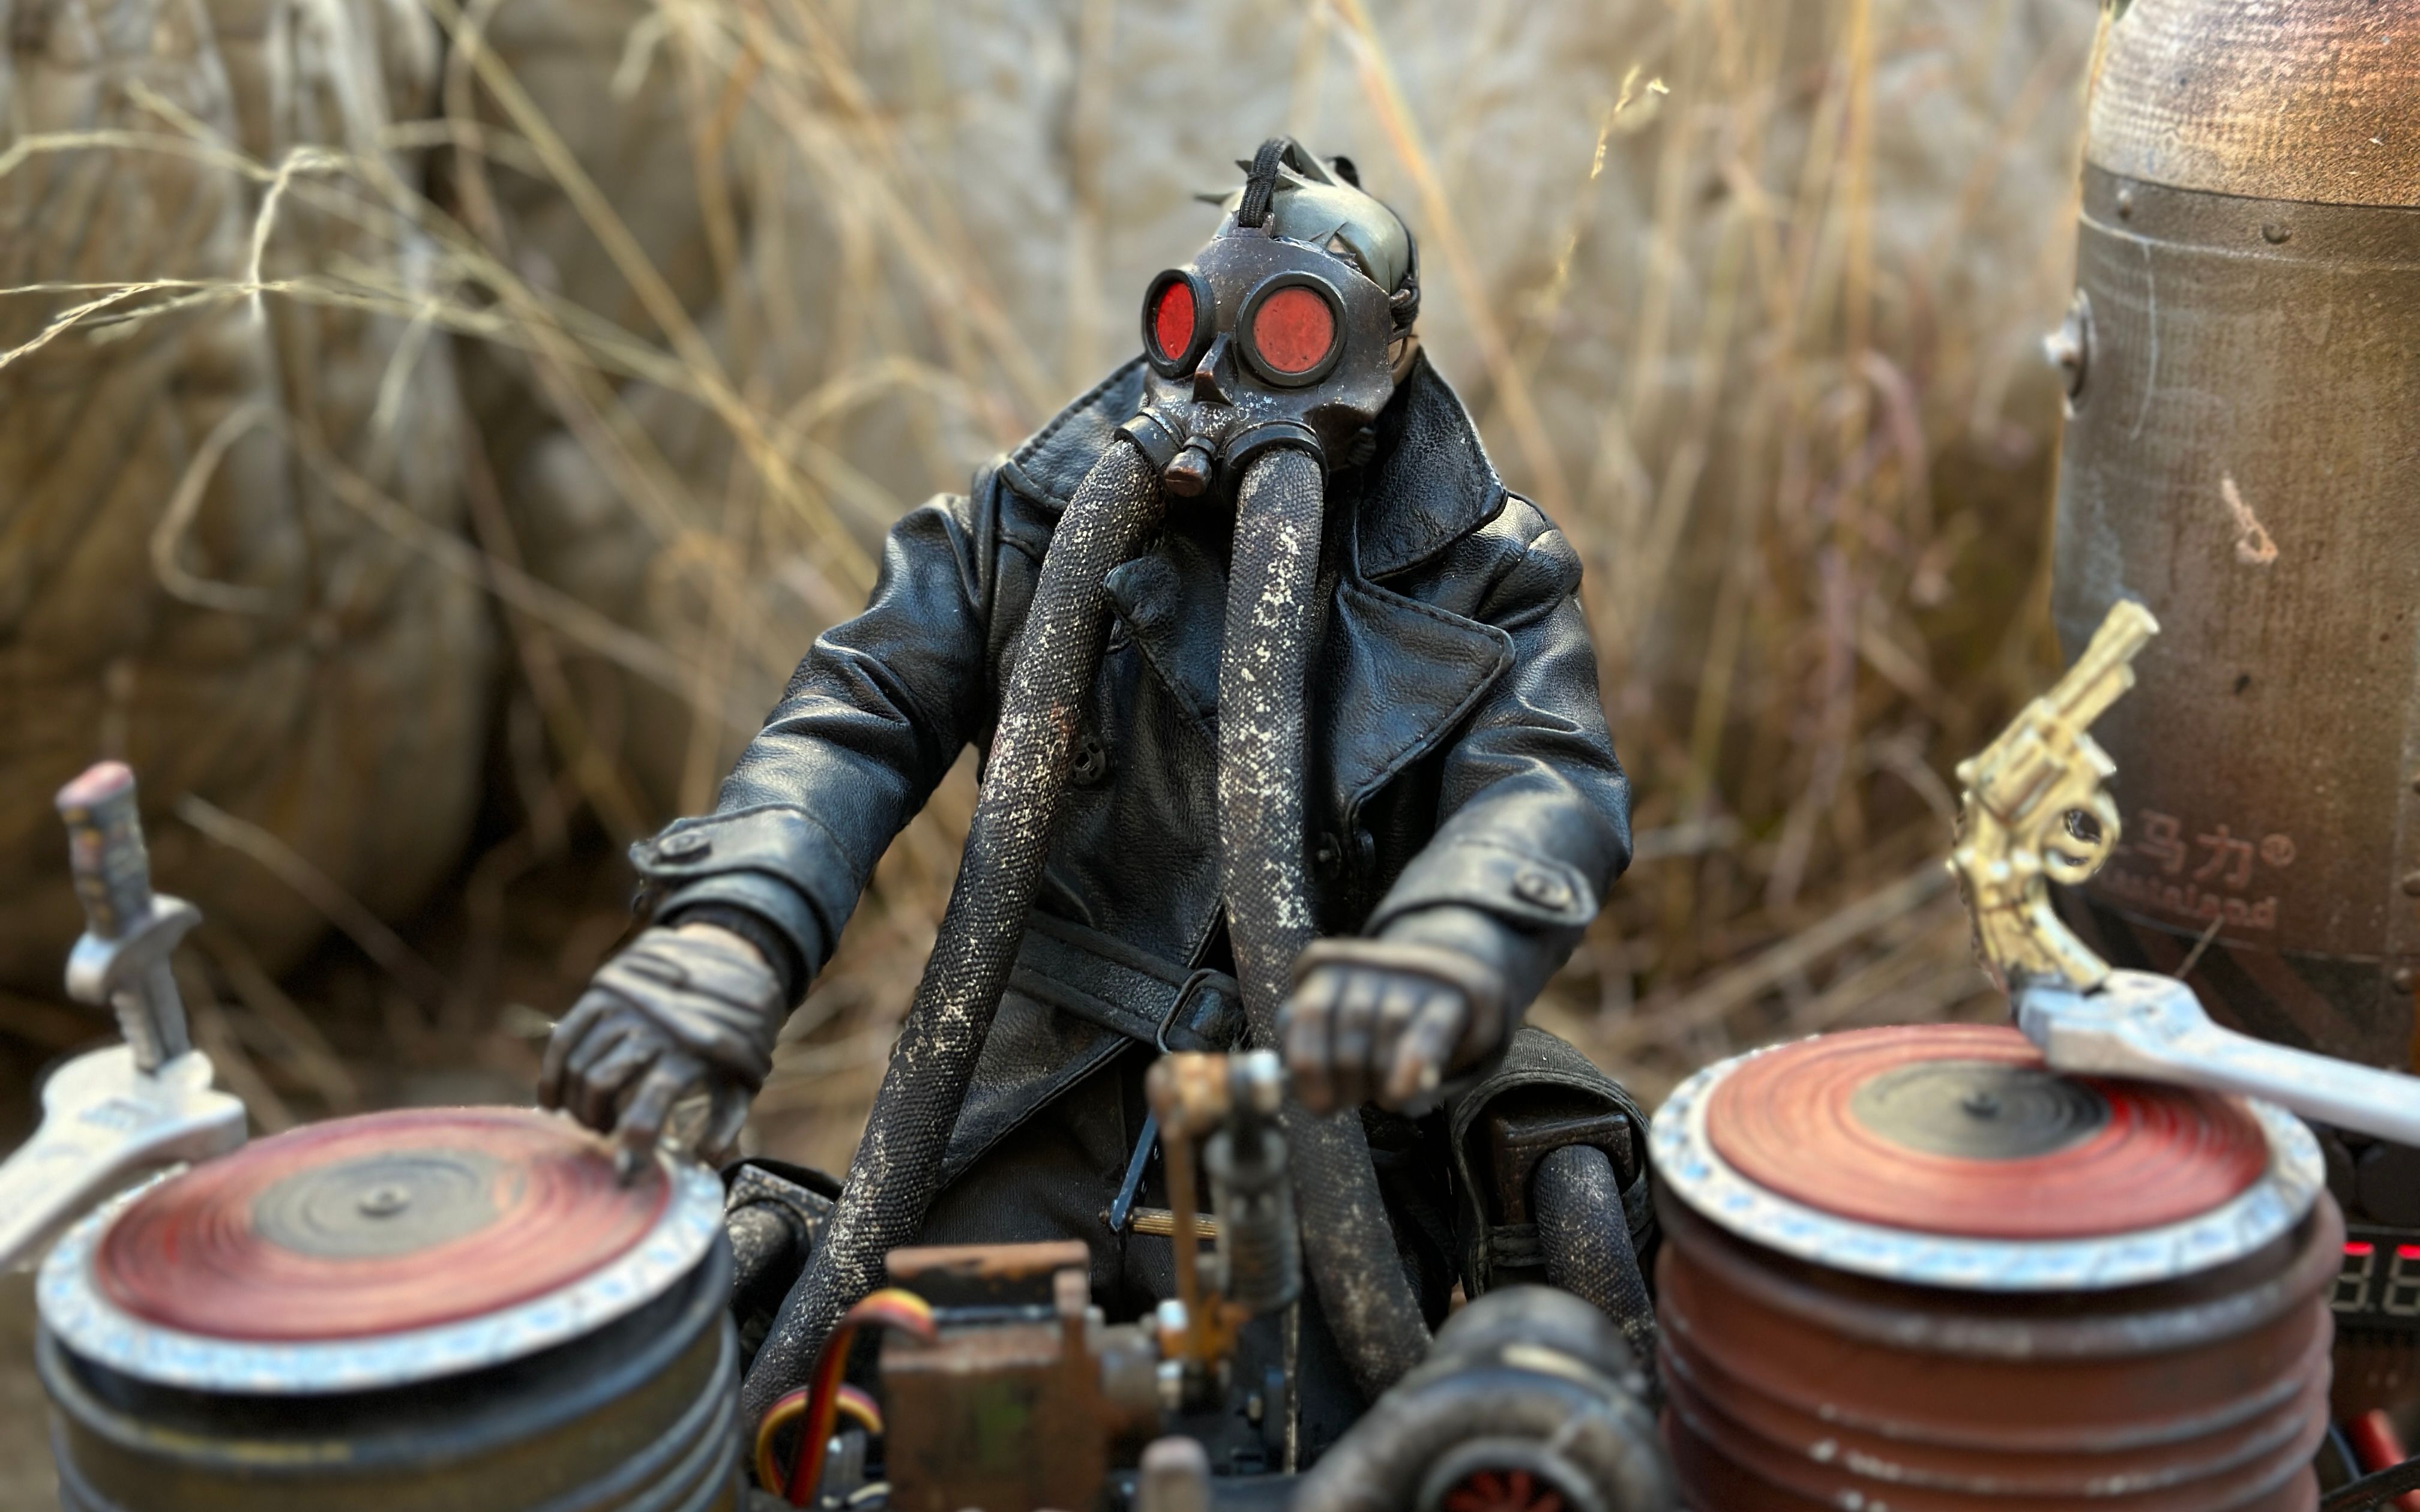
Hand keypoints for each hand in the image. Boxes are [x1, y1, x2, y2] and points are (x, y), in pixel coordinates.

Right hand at [539, 923, 785, 1175]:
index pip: (648, 1110)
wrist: (727, 966)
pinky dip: (552, 1073)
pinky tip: (552, 1101)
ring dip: (577, 1103)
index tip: (625, 1175)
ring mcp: (622, 1008)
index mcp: (685, 1056)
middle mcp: (649, 1030)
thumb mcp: (741, 1079)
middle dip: (596, 1121)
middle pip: (599, 1086)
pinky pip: (564, 1038)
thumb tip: (706, 1160)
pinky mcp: (601, 993)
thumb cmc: (732, 1038)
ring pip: (579, 1065)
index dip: (632, 1148)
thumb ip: (726, 1124)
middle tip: (606, 1135)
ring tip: (592, 1119)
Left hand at [1278, 937, 1505, 1114]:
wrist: (1444, 973)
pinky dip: (1407, 1073)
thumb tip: (1294, 1087)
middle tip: (1355, 1099)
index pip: (1306, 1019)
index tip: (1319, 1104)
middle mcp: (1363, 969)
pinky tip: (1400, 1094)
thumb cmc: (1375, 1011)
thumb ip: (1310, 1044)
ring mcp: (1406, 980)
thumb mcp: (1335, 1015)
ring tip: (1384, 1095)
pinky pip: (1423, 1042)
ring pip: (1381, 1051)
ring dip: (1379, 1088)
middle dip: (1348, 1088)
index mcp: (1325, 970)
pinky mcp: (1447, 998)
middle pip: (1345, 1046)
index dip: (1309, 1072)